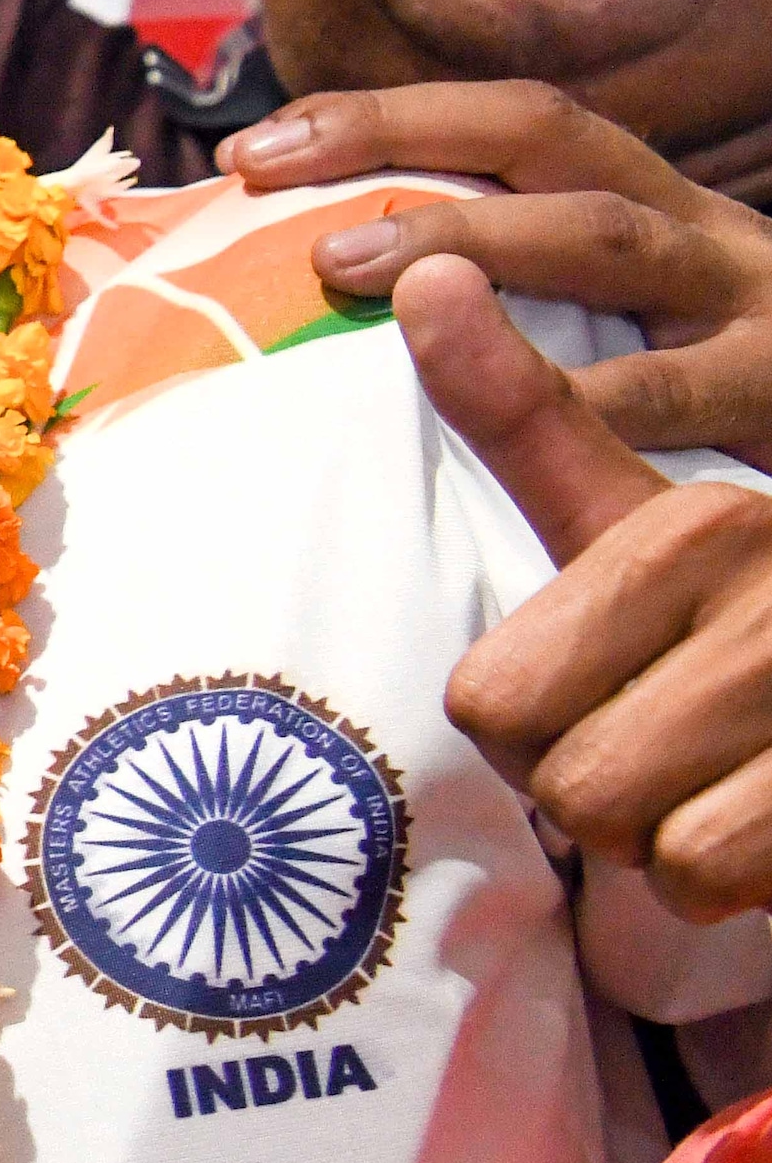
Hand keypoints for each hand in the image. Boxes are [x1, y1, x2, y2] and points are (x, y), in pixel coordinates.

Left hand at [227, 81, 771, 458]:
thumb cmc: (715, 410)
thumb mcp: (630, 336)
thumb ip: (513, 307)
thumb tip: (323, 297)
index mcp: (649, 205)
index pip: (505, 123)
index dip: (381, 117)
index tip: (251, 151)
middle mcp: (697, 228)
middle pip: (548, 139)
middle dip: (404, 143)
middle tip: (277, 190)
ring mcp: (748, 300)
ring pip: (607, 241)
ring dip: (473, 242)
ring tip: (351, 265)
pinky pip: (675, 390)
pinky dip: (589, 402)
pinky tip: (507, 412)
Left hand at [407, 253, 771, 920]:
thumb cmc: (735, 624)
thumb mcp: (628, 516)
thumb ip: (524, 419)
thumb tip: (425, 279)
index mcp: (693, 528)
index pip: (491, 700)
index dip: (530, 726)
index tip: (605, 690)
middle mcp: (766, 587)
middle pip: (560, 777)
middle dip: (595, 790)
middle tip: (663, 749)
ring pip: (637, 838)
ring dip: (663, 841)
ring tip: (719, 776)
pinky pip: (707, 880)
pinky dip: (725, 884)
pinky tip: (764, 823)